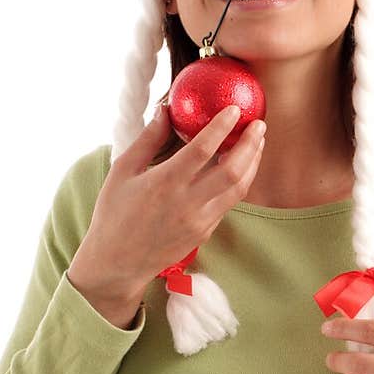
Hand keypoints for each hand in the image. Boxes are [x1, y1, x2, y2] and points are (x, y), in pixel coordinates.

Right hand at [68, 105, 265, 301]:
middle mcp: (187, 203)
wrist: (117, 263)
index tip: (235, 109)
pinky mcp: (204, 233)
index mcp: (165, 183)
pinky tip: (240, 168)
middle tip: (259, 125)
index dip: (223, 126)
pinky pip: (227, 204)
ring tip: (257, 144)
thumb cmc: (114, 214)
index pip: (203, 148)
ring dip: (252, 164)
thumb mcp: (123, 171)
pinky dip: (239, 183)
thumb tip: (166, 110)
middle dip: (251, 145)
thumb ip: (148, 139)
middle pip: (233, 170)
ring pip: (238, 189)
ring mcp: (199, 221)